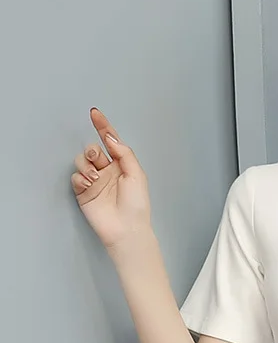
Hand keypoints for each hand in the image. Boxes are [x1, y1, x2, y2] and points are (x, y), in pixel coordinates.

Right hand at [71, 108, 152, 254]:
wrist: (126, 229)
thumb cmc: (136, 205)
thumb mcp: (136, 174)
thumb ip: (124, 153)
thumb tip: (110, 137)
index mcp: (121, 165)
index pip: (110, 141)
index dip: (102, 127)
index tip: (94, 113)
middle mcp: (107, 171)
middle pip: (92, 150)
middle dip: (91, 151)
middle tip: (96, 159)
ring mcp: (94, 181)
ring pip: (81, 161)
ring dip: (86, 165)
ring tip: (95, 178)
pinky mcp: (84, 192)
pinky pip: (76, 177)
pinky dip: (81, 178)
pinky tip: (89, 184)